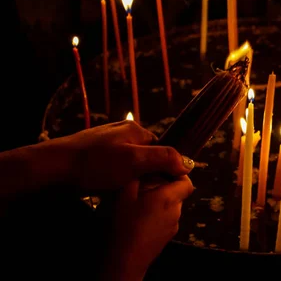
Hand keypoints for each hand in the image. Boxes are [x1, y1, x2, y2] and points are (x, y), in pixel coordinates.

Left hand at [40, 121, 193, 193]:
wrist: (53, 168)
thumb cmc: (96, 164)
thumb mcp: (135, 161)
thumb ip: (164, 158)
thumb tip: (188, 163)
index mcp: (135, 129)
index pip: (161, 149)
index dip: (163, 168)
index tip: (159, 185)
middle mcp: (121, 132)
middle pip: (145, 157)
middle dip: (144, 174)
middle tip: (138, 191)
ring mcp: (105, 142)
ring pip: (128, 164)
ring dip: (128, 178)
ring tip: (121, 192)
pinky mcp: (91, 155)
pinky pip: (112, 168)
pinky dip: (113, 179)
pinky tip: (107, 189)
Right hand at [103, 176, 193, 280]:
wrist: (127, 260)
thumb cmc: (126, 225)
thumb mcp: (125, 196)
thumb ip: (136, 177)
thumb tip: (142, 166)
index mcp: (169, 198)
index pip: (187, 182)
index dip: (178, 175)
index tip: (163, 172)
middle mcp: (176, 211)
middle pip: (179, 193)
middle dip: (166, 187)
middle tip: (147, 185)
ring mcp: (174, 225)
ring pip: (173, 206)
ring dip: (162, 201)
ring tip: (142, 202)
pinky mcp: (169, 236)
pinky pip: (168, 219)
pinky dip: (159, 214)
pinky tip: (142, 218)